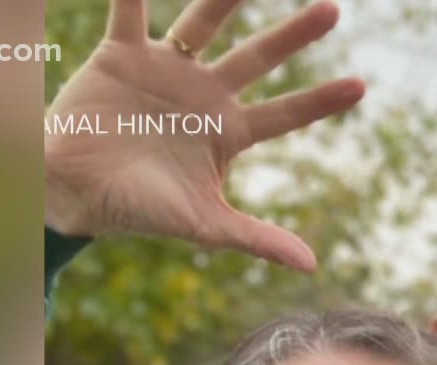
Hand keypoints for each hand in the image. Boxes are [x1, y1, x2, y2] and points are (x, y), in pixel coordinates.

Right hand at [43, 0, 363, 270]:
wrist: (75, 194)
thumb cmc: (141, 211)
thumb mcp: (206, 225)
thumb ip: (257, 238)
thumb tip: (312, 267)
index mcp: (229, 131)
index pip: (286, 113)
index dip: (321, 101)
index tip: (361, 86)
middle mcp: (205, 94)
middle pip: (258, 57)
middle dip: (294, 35)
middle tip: (332, 9)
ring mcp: (166, 71)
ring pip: (203, 25)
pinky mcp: (121, 55)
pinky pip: (130, 11)